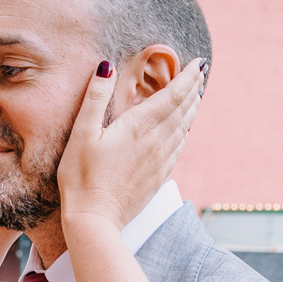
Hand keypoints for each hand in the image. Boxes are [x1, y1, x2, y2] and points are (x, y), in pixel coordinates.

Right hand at [58, 58, 203, 228]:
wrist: (95, 218)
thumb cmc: (82, 176)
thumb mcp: (81, 132)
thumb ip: (95, 97)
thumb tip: (106, 66)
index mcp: (140, 126)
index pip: (173, 95)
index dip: (188, 77)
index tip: (198, 63)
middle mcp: (157, 142)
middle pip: (183, 109)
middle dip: (193, 88)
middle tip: (201, 72)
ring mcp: (161, 160)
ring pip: (185, 128)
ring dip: (192, 109)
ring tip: (197, 95)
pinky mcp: (159, 176)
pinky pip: (179, 148)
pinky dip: (185, 132)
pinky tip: (184, 130)